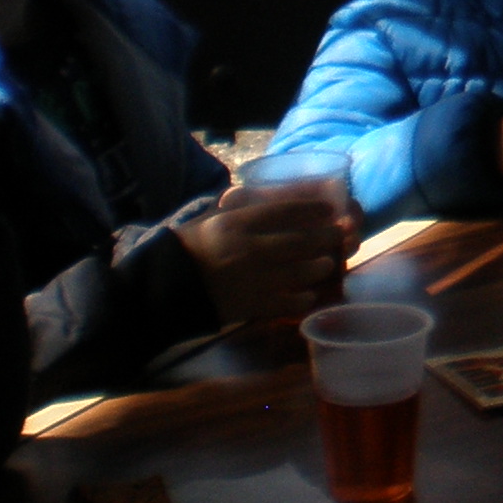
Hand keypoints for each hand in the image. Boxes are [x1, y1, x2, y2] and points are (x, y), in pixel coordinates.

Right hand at [184, 193, 345, 326]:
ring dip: (319, 266)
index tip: (330, 207)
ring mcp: (250, 279)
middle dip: (326, 237)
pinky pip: (284, 302)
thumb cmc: (187, 249)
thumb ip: (241, 210)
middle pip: (299, 241)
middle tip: (342, 234)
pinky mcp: (248, 306)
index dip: (312, 208)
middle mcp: (247, 249)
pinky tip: (309, 294)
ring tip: (328, 263)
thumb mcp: (212, 220)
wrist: (161, 289)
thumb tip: (269, 197)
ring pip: (297, 271)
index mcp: (235, 224)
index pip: (284, 211)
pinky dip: (301, 298)